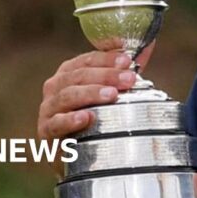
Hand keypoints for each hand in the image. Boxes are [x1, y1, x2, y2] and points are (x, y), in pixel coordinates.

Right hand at [37, 42, 154, 175]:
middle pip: (79, 76)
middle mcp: (55, 87)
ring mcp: (48, 109)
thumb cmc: (96, 116)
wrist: (78, 154)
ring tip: (112, 95)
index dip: (107, 59)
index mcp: (70, 72)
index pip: (87, 60)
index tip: (127, 61)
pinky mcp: (46, 132)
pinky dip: (70, 120)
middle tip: (129, 79)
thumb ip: (126, 70)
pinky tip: (86, 118)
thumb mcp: (110, 91)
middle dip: (106, 76)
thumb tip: (149, 43)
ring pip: (67, 96)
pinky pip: (56, 124)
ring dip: (91, 93)